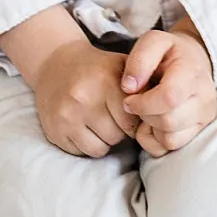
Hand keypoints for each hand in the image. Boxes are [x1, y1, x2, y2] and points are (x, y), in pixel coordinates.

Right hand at [31, 38, 139, 157]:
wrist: (55, 64)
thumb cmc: (96, 68)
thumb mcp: (121, 66)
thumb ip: (143, 86)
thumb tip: (162, 114)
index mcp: (104, 81)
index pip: (131, 120)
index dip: (134, 121)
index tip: (130, 114)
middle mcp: (83, 98)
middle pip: (116, 136)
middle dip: (119, 131)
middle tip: (113, 118)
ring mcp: (66, 116)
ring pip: (100, 149)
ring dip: (104, 140)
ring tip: (100, 123)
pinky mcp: (55, 130)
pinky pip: (82, 152)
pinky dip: (87, 144)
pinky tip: (85, 127)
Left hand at [121, 22, 216, 156]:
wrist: (193, 60)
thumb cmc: (169, 52)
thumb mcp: (153, 41)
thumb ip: (139, 59)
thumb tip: (129, 87)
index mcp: (192, 72)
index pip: (169, 98)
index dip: (143, 103)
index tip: (129, 99)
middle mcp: (204, 97)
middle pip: (168, 122)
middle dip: (145, 115)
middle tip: (138, 103)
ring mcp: (204, 117)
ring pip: (170, 139)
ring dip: (151, 128)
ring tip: (148, 111)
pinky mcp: (199, 131)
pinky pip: (171, 148)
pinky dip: (156, 139)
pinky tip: (155, 121)